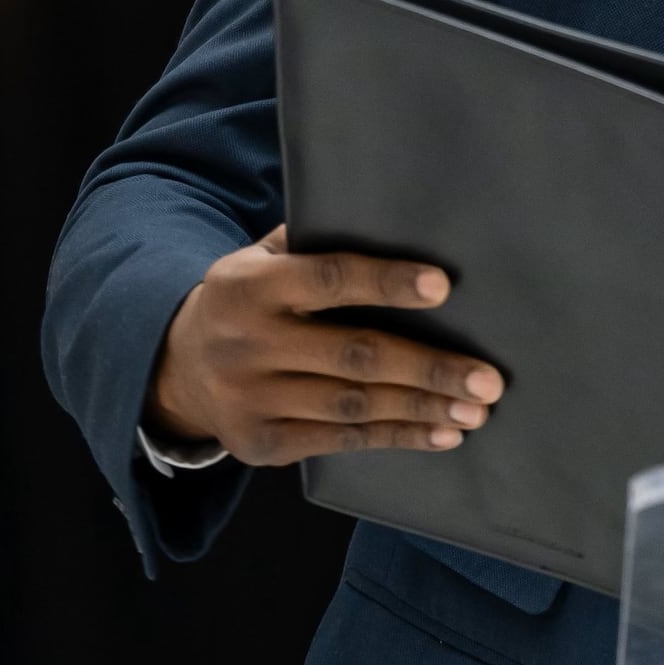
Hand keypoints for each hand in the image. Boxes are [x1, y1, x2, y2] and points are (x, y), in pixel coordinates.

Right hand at [146, 226, 503, 465]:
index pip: (326, 278)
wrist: (175, 368)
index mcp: (249, 286)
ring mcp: (252, 399)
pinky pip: (342, 441)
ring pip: (354, 406)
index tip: (442, 285)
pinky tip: (441, 432)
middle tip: (488, 380)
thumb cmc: (247, 301)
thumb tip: (397, 222)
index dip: (385, 282)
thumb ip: (313, 242)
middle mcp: (247, 344)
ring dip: (423, 409)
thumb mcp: (259, 260)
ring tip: (476, 409)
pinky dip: (396, 437)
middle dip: (428, 368)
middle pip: (353, 356)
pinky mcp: (262, 443)